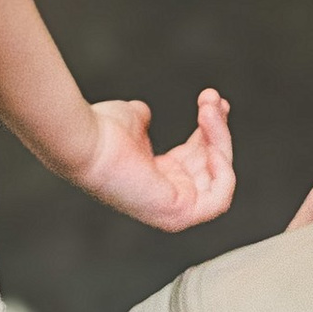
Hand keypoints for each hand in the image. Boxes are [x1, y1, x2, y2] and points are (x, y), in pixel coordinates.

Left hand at [70, 89, 234, 231]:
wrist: (88, 141)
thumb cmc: (101, 133)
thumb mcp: (131, 123)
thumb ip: (143, 122)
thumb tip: (145, 113)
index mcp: (156, 177)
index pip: (198, 157)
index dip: (210, 129)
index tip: (213, 101)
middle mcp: (166, 194)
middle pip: (211, 165)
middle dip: (217, 128)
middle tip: (211, 98)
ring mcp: (172, 209)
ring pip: (218, 177)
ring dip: (220, 139)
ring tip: (209, 110)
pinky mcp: (177, 213)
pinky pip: (218, 200)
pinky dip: (224, 173)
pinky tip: (213, 146)